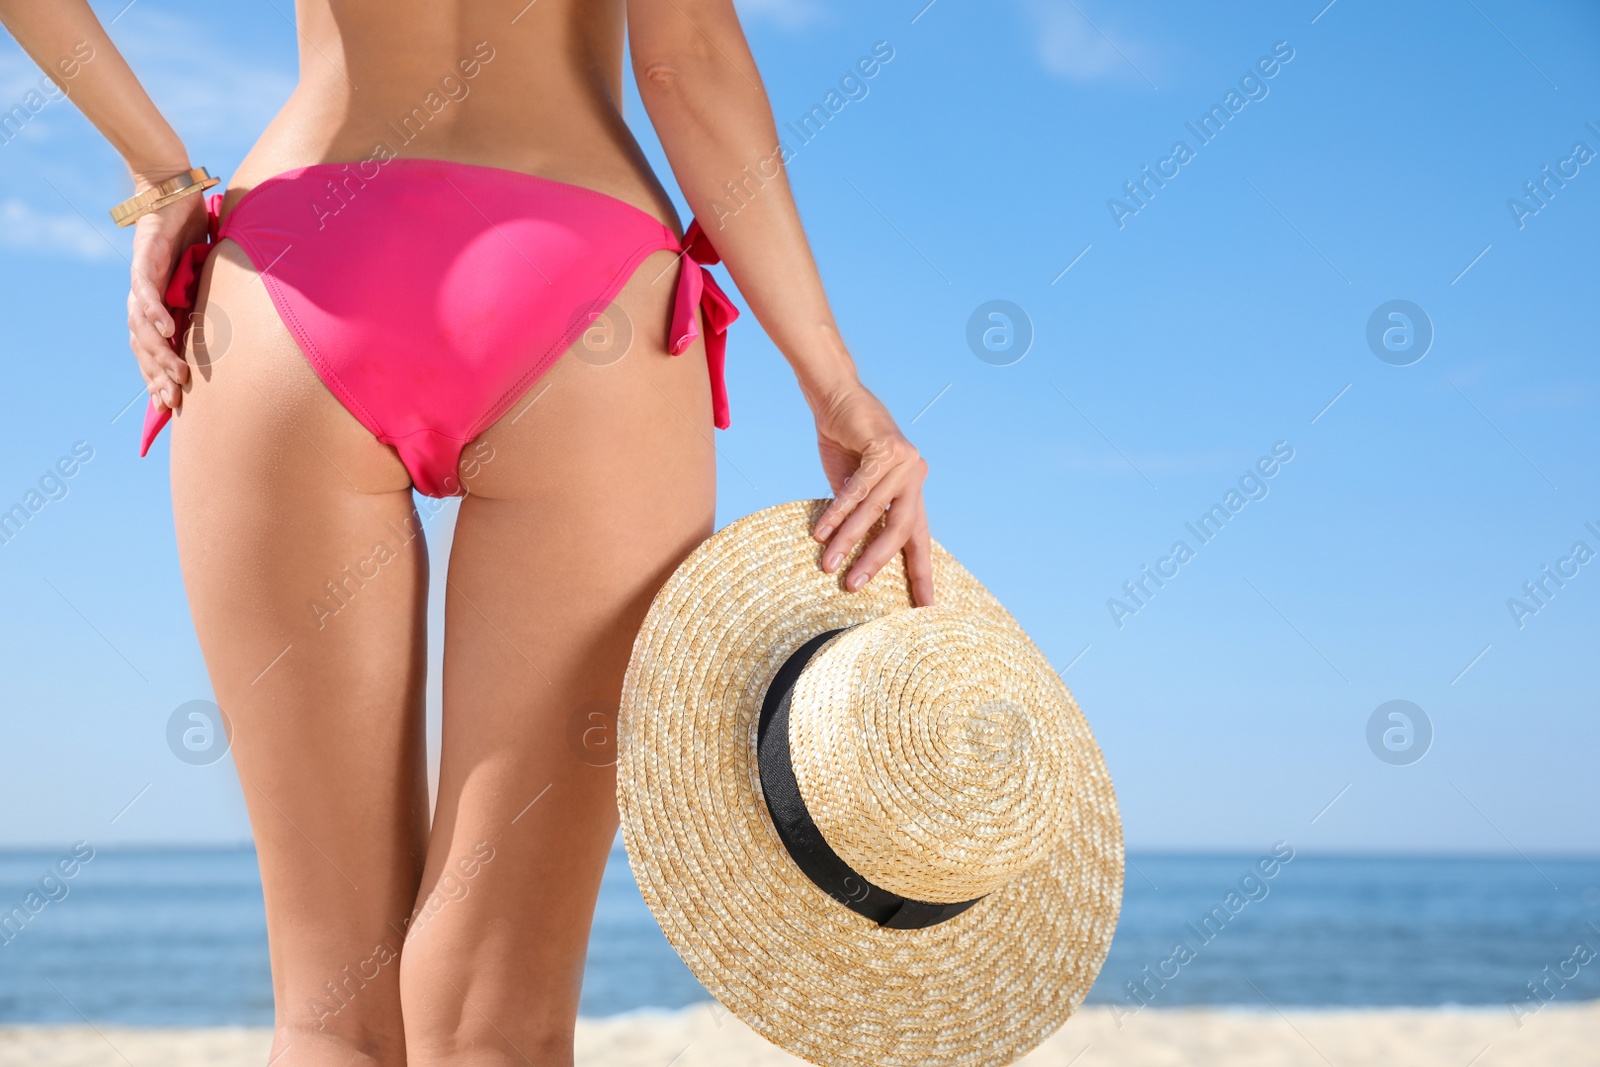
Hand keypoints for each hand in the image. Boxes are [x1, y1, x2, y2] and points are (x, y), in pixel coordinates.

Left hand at [126, 171, 209, 412]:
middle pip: (144, 345)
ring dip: (158, 352)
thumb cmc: (190, 231)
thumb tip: (246, 322)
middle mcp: (145, 295)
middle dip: (157, 374)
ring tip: (176, 373)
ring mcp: (143, 278)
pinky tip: (168, 330)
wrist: (171, 189)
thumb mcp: (206, 273)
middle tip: (173, 399)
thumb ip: (214, 296)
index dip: (157, 376)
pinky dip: (156, 312)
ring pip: (142, 325)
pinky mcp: (147, 257)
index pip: (151, 347)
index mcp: (157, 302)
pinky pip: (147, 291)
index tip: (170, 404)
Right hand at [809, 382, 933, 605]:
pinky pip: (858, 488)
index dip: (922, 573)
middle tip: (855, 588)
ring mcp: (903, 460)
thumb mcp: (856, 486)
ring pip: (873, 510)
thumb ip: (863, 514)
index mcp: (912, 490)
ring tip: (828, 564)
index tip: (927, 607)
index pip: (919, 538)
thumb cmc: (845, 444)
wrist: (837, 398)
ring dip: (848, 540)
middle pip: (900, 529)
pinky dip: (837, 511)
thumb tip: (854, 556)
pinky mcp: (884, 448)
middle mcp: (915, 475)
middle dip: (876, 562)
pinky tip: (821, 531)